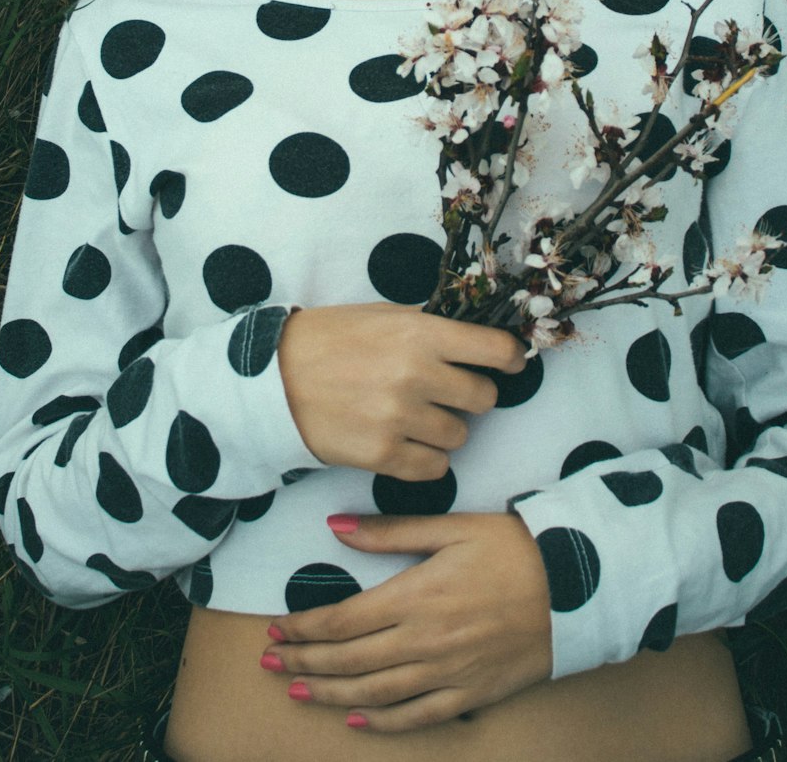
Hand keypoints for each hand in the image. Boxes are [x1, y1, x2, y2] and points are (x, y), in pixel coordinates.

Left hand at [261, 511, 552, 731]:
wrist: (575, 584)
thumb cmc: (512, 547)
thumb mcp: (452, 526)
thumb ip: (391, 531)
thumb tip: (335, 526)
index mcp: (416, 595)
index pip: (343, 620)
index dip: (304, 629)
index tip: (276, 630)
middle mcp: (425, 641)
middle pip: (349, 660)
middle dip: (303, 663)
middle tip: (269, 664)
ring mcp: (447, 673)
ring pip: (374, 693)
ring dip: (329, 695)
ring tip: (296, 692)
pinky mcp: (471, 693)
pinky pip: (416, 717)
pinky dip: (381, 723)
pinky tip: (354, 720)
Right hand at [277, 303, 526, 479]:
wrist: (275, 376)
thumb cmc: (332, 339)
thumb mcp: (385, 317)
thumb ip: (431, 330)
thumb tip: (478, 343)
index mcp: (421, 333)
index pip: (494, 349)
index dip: (511, 357)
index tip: (510, 363)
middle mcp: (417, 374)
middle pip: (484, 397)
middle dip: (471, 395)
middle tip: (447, 393)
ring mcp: (400, 417)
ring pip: (461, 435)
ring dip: (447, 429)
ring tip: (418, 417)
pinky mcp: (382, 455)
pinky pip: (435, 468)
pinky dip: (427, 459)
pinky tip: (408, 443)